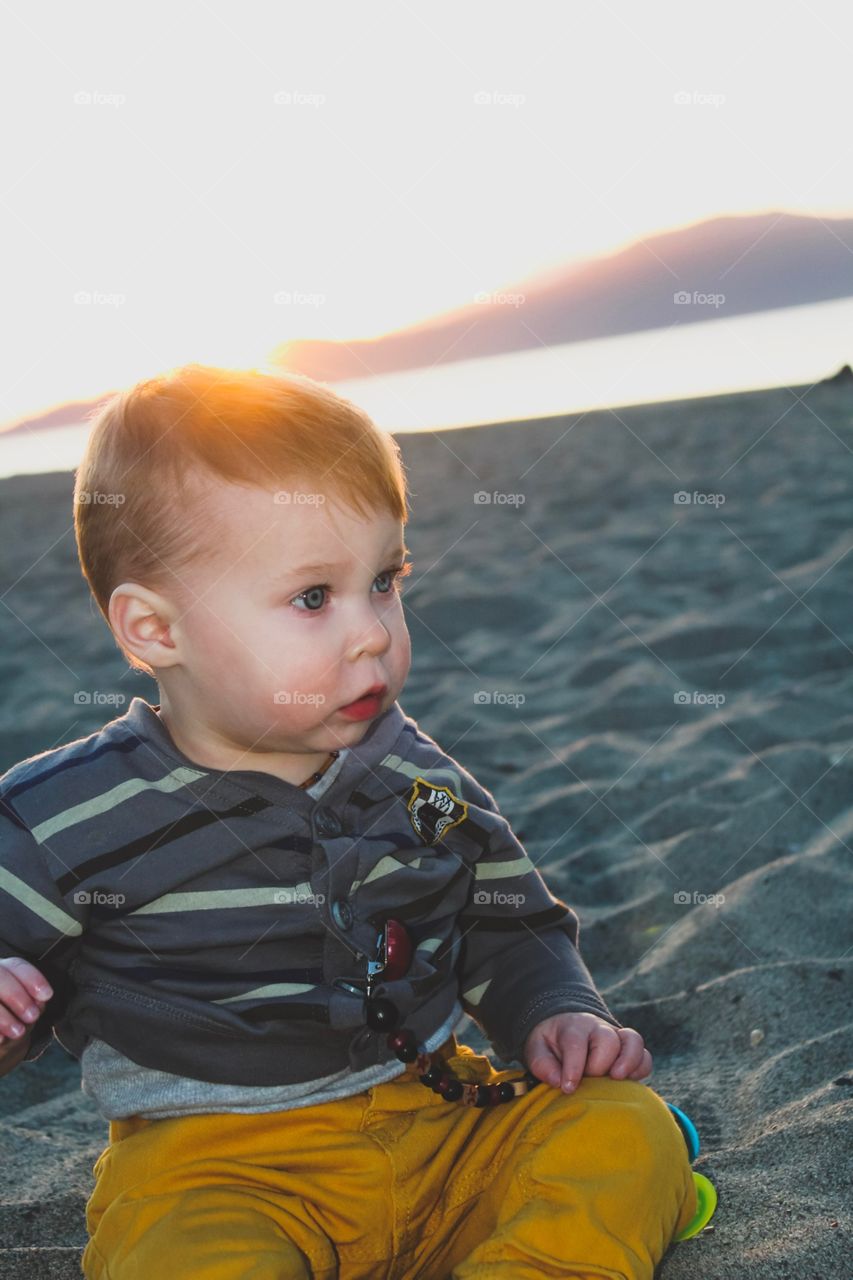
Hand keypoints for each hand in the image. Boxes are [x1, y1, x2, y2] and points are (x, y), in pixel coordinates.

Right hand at [0, 957, 52, 1074]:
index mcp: (3, 971)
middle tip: (32, 1017)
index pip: (17, 966)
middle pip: (0, 976)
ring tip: (17, 1032)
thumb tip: (39, 1002)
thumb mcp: (23, 1011)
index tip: (47, 996)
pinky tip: (0, 1039)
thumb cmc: (11, 1020)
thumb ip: (32, 1002)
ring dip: (2, 1015)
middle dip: (17, 995)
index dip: (32, 979)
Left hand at [523, 1011, 651, 1093]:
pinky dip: (641, 1068)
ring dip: (628, 1061)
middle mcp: (598, 1028)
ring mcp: (616, 1036)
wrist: (565, 1028)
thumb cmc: (550, 1043)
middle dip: (598, 1066)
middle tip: (588, 1081)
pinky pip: (644, 1055)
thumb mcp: (537, 1049)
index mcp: (573, 1027)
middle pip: (607, 1041)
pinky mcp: (628, 1049)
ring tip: (617, 1078)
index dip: (573, 1067)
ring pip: (633, 1041)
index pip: (576, 1043)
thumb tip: (558, 1081)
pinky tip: (629, 1082)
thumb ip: (542, 1064)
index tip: (568, 1087)